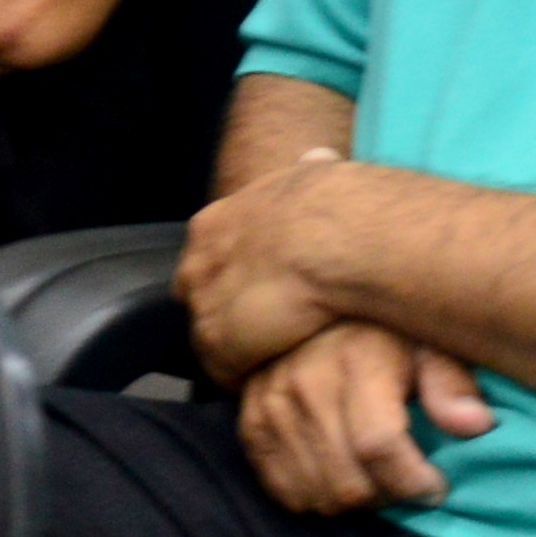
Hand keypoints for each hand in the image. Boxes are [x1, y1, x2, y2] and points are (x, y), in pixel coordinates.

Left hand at [180, 149, 369, 380]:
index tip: (260, 289)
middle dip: (228, 315)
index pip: (206, 260)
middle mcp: (198, 264)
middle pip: (199, 301)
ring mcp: (205, 307)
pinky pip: (226, 373)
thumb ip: (303, 175)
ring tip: (278, 357)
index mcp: (213, 224)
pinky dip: (249, 377)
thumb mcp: (310, 174)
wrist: (337, 237)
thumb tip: (317, 159)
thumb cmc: (336, 204)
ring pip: (211, 342)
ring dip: (240, 352)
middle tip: (268, 327)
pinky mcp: (221, 346)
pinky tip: (278, 374)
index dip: (232, 278)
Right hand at [238, 318, 493, 515]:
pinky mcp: (251, 423)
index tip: (437, 486)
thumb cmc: (389, 333)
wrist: (319, 305)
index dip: (414, 482)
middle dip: (389, 497)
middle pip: (348, 483)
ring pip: (317, 493)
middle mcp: (306, 381)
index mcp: (356, 358)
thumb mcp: (432, 344)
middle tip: (406, 484)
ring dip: (354, 500)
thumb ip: (452, 383)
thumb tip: (476, 424)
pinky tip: (340, 476)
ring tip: (376, 480)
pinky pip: (282, 488)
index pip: (379, 446)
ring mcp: (271, 404)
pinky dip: (315, 495)